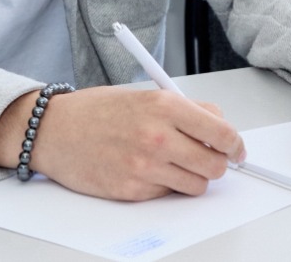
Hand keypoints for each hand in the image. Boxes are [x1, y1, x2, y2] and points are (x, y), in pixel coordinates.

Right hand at [0, 86, 243, 199]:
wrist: (53, 130)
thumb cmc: (95, 111)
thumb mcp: (143, 96)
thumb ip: (183, 110)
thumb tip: (217, 126)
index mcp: (164, 106)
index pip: (222, 132)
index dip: (235, 145)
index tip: (236, 150)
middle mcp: (158, 136)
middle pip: (215, 164)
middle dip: (217, 163)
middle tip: (208, 158)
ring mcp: (145, 167)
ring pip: (196, 185)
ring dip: (192, 178)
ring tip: (173, 164)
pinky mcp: (133, 191)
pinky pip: (168, 195)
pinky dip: (165, 186)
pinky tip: (146, 170)